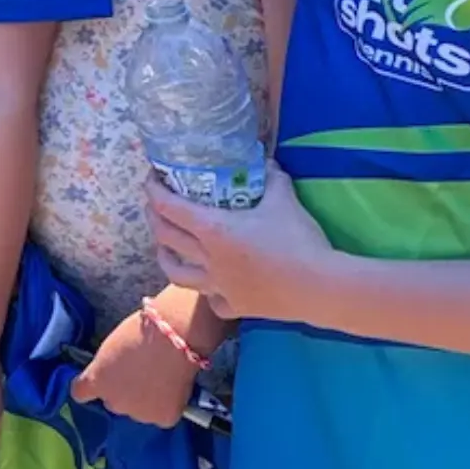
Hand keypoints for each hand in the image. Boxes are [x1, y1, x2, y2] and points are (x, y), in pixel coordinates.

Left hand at [72, 307, 198, 425]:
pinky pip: (161, 414)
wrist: (176, 334)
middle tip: (139, 372)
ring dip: (144, 400)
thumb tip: (113, 373)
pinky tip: (172, 386)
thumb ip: (107, 367)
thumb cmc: (142, 329)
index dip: (94, 385)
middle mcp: (114, 402)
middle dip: (123, 391)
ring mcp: (139, 413)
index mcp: (95, 381)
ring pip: (138, 410)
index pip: (80, 393)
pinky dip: (166, 404)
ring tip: (159, 376)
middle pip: (113, 402)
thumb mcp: (111, 346)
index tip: (102, 379)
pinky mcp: (163, 417)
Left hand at [148, 168, 328, 321]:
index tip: (151, 180)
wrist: (319, 287)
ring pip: (176, 274)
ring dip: (165, 257)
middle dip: (154, 218)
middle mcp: (208, 259)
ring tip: (163, 248)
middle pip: (166, 237)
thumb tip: (267, 163)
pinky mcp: (234, 306)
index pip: (170, 207)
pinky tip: (211, 287)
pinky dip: (207, 291)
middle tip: (154, 206)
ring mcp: (217, 286)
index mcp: (213, 229)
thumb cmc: (297, 240)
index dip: (154, 191)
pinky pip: (211, 299)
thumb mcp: (285, 200)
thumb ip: (272, 179)